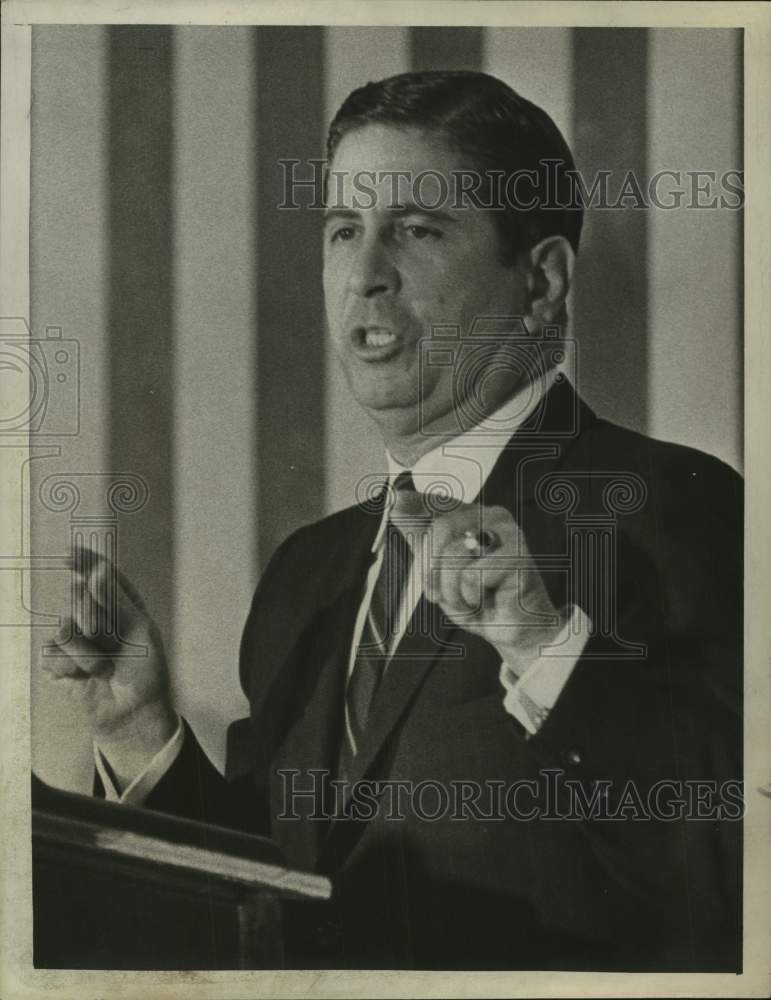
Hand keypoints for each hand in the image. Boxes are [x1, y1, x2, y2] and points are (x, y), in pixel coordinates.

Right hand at [41, 546, 176, 780]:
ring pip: (63, 627)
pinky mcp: (58, 662)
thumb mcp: (140, 630)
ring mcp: (74, 639)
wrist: (135, 712)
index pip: (97, 574)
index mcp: (119, 604)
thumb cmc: (146, 670)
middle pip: (75, 596)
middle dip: (89, 614)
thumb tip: (96, 570)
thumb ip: (115, 600)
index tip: (70, 553)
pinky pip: (52, 654)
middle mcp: (94, 616)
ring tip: (104, 668)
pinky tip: (85, 677)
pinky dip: (71, 667)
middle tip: (105, 637)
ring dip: (86, 651)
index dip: (83, 561)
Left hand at [396, 494, 564, 673]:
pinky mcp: (517, 556)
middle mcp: (493, 517)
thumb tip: (395, 503)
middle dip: (433, 569)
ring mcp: (509, 534)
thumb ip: (420, 536)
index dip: (414, 502)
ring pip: (453, 554)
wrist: (515, 630)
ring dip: (452, 590)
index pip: (438, 500)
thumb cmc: (481, 598)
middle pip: (440, 529)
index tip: (395, 501)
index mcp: (474, 516)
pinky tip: (488, 600)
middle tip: (444, 592)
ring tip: (470, 598)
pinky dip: (471, 597)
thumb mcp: (441, 568)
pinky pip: (471, 576)